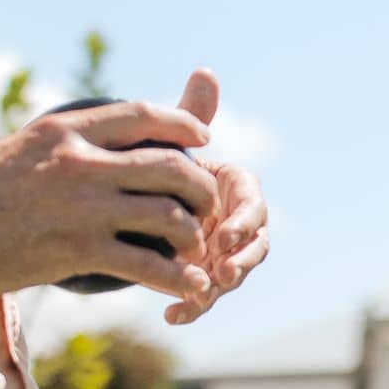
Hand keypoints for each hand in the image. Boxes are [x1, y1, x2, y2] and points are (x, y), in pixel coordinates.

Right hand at [0, 88, 221, 305]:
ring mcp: (80, 205)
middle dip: (201, 188)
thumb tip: (56, 144)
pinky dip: (177, 277)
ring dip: (193, 234)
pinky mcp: (74, 250)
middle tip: (208, 207)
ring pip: (169, 213)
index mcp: (63, 130)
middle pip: (171, 166)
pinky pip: (146, 264)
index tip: (202, 140)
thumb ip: (46, 145)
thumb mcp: (7, 149)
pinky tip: (188, 289)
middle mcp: (80, 161)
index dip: (183, 126)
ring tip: (196, 251)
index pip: (143, 116)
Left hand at [161, 69, 270, 327]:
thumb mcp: (168, 142)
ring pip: (232, 274)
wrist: (134, 194)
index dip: (245, 221)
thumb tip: (204, 72)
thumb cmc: (158, 163)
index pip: (254, 204)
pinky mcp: (200, 276)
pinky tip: (174, 316)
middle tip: (223, 274)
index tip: (225, 234)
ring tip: (198, 299)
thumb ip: (191, 116)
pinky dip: (192, 306)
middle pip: (253, 245)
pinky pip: (204, 295)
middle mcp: (235, 222)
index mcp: (235, 189)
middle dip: (241, 261)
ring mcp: (220, 252)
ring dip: (218, 288)